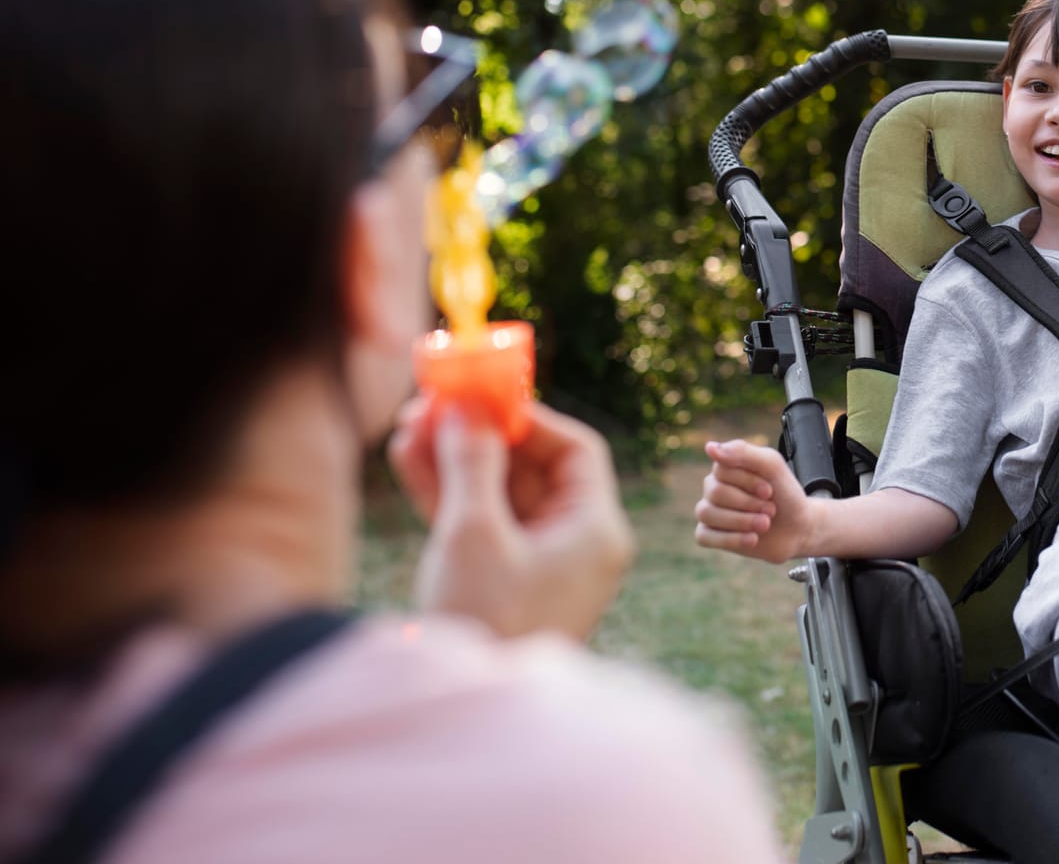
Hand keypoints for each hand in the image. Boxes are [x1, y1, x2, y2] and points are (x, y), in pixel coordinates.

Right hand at [389, 398, 635, 640]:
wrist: (467, 720)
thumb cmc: (485, 623)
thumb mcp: (474, 534)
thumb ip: (471, 462)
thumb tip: (466, 407)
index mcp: (594, 532)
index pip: (575, 451)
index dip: (528, 418)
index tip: (481, 396)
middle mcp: (575, 545)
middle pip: (531, 469)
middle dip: (480, 434)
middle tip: (431, 403)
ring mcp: (537, 566)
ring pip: (498, 493)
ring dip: (455, 459)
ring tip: (406, 425)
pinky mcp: (500, 583)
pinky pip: (480, 523)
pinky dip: (448, 494)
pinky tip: (408, 459)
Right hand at [693, 439, 815, 562]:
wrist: (797, 527)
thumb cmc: (784, 493)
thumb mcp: (772, 466)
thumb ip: (743, 452)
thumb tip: (709, 448)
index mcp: (726, 467)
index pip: (722, 469)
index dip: (748, 482)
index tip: (770, 491)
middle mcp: (713, 487)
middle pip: (715, 492)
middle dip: (749, 503)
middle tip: (771, 509)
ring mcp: (710, 511)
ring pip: (706, 513)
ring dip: (742, 521)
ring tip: (765, 524)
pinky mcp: (710, 535)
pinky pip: (703, 536)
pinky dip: (730, 539)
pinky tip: (752, 539)